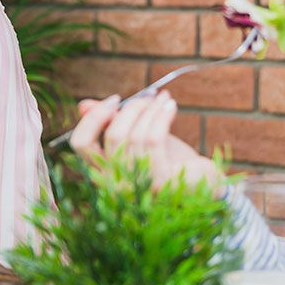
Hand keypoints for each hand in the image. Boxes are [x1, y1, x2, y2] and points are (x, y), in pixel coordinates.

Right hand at [70, 91, 223, 194]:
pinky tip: (171, 106)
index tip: (115, 101)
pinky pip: (154, 140)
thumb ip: (110, 124)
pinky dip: (162, 116)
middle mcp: (114, 185)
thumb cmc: (167, 160)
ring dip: (151, 109)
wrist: (203, 184)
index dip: (94, 117)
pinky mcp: (160, 184)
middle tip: (148, 98)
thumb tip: (84, 105)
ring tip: (163, 99)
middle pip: (112, 135)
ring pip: (136, 135)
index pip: (81, 144)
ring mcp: (137, 187)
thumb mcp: (136, 138)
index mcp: (103, 174)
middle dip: (132, 108)